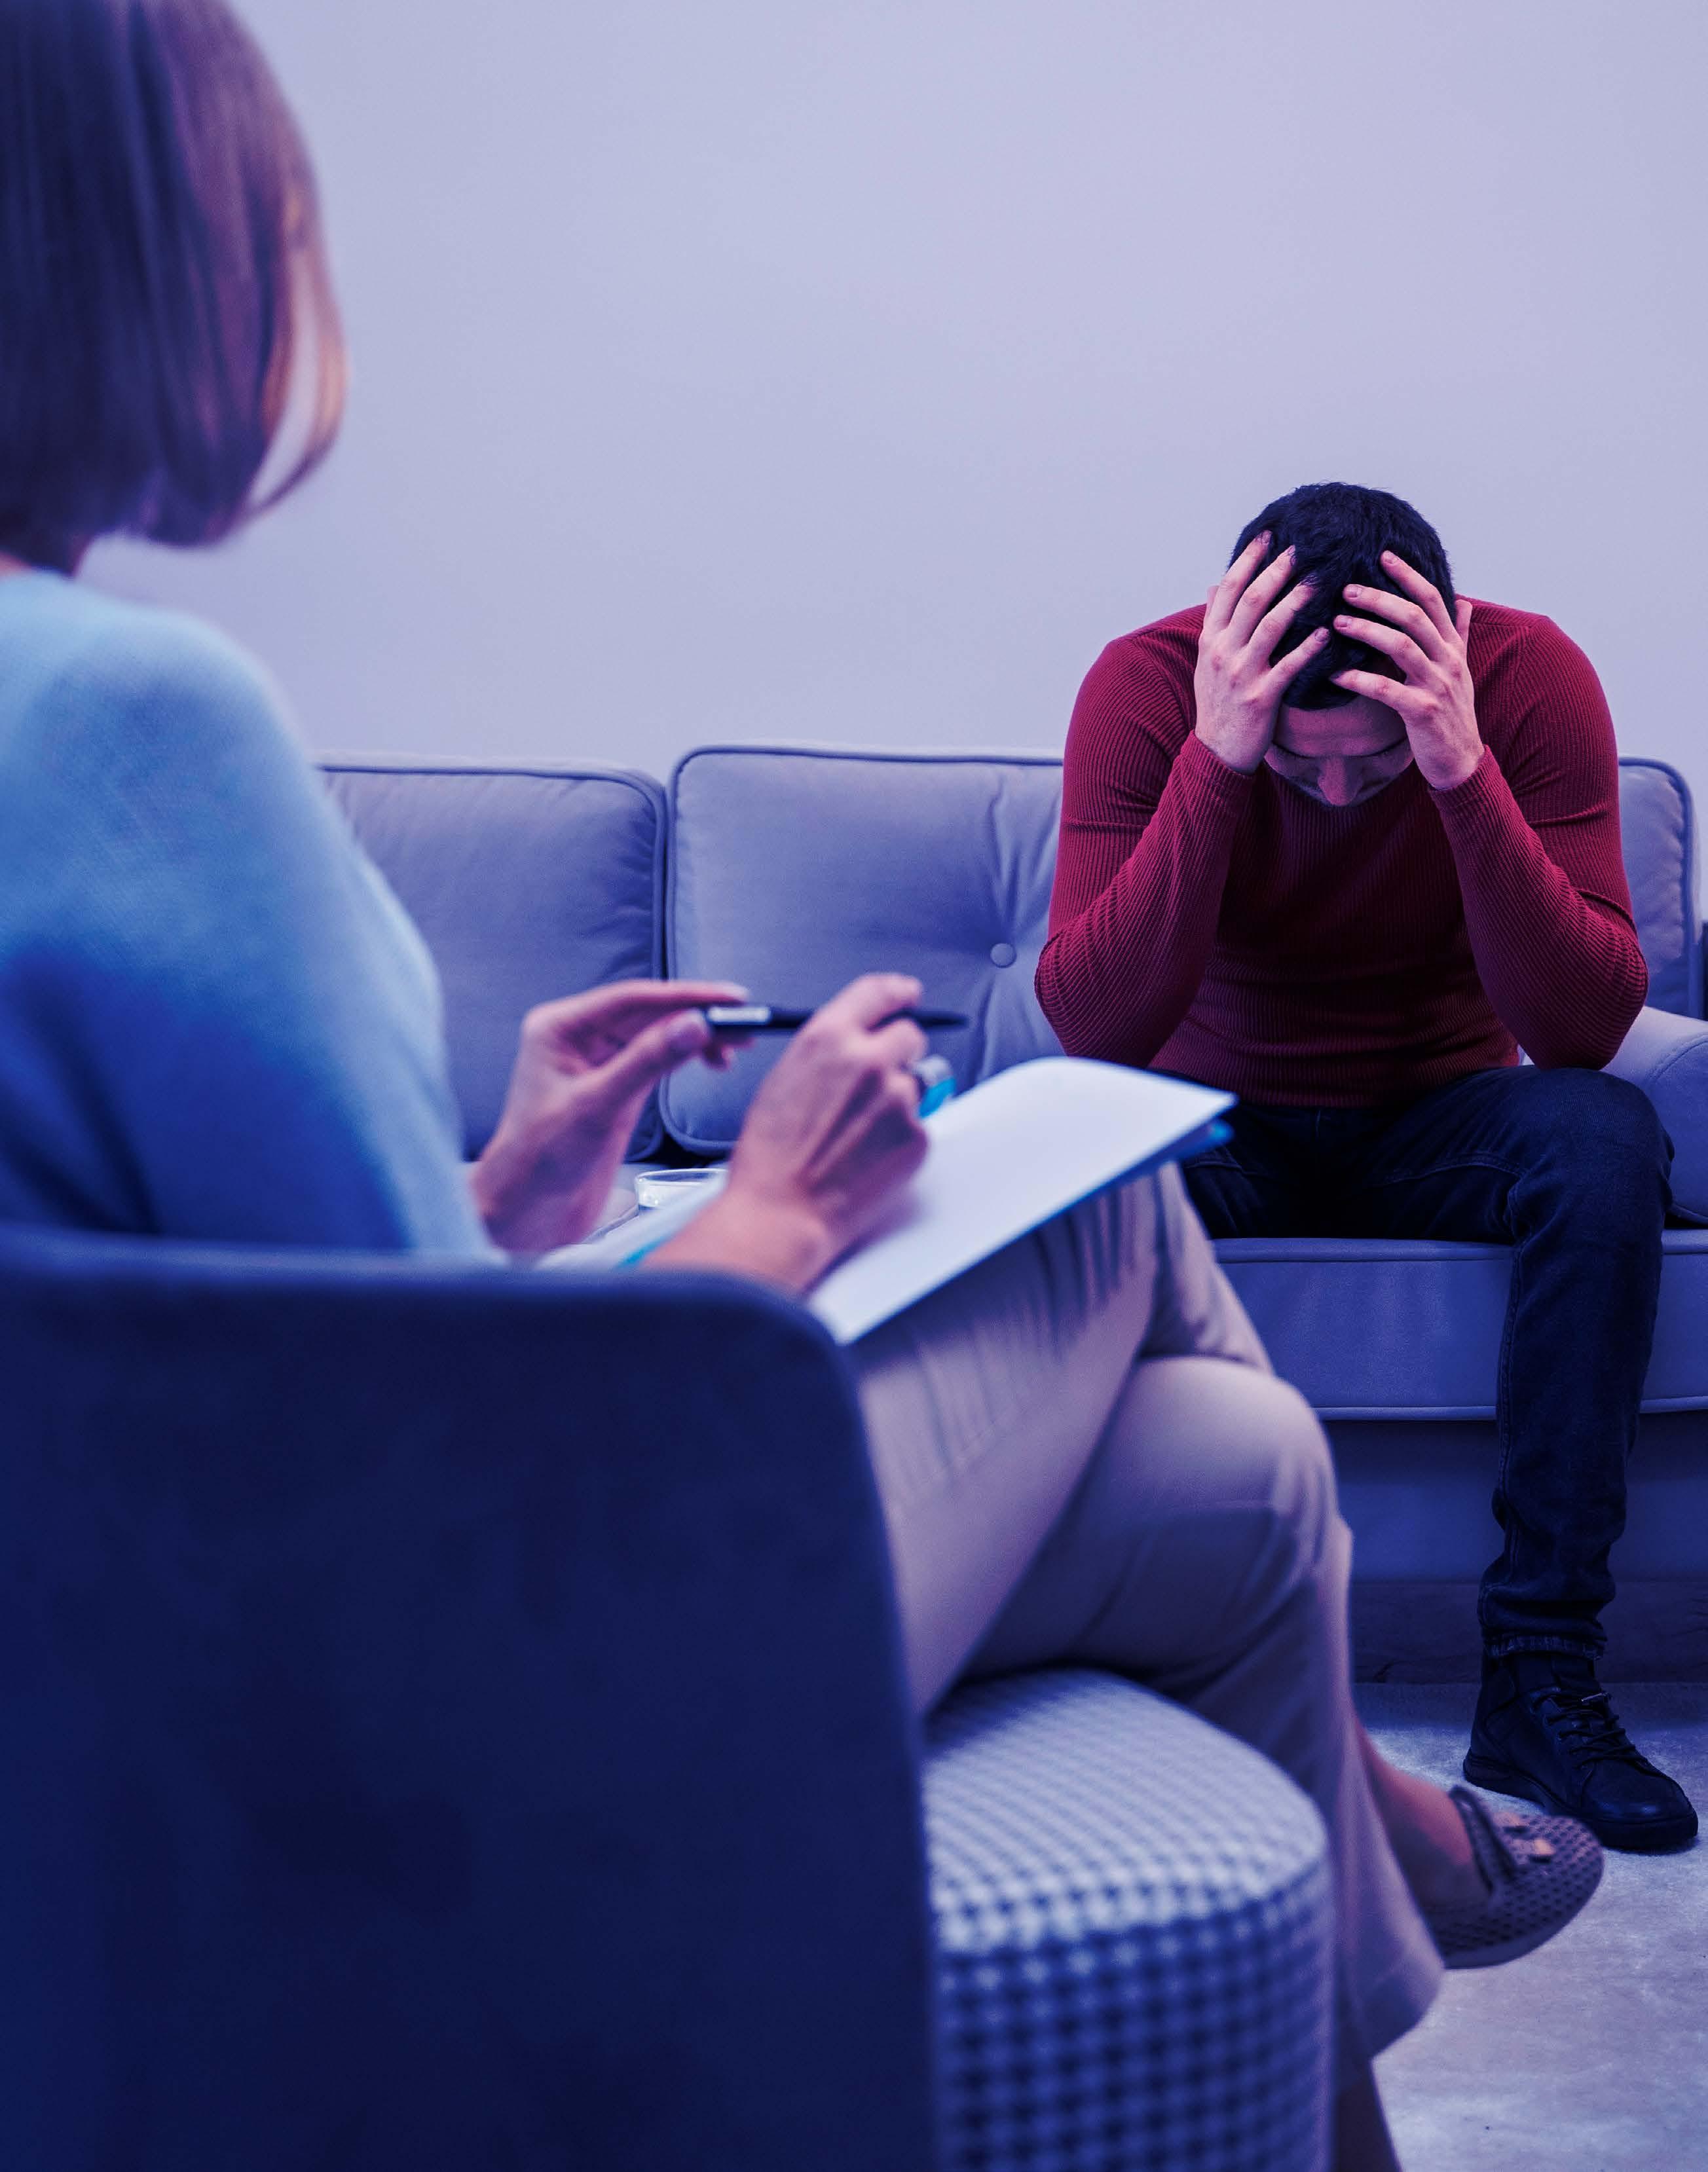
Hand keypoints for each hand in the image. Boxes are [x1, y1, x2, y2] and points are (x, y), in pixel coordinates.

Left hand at [472, 979, 747, 1253]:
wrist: (527, 1210)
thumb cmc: (539, 1159)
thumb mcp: (598, 1107)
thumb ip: (647, 1062)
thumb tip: (692, 1025)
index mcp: (561, 1028)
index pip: (634, 999)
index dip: (686, 996)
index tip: (727, 998)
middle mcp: (579, 1039)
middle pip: (650, 1014)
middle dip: (698, 1016)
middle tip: (743, 1022)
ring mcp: (599, 1063)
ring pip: (658, 1036)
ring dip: (696, 1038)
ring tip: (735, 1045)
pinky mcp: (616, 1088)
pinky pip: (658, 1060)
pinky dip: (686, 1058)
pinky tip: (710, 1061)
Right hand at [651, 973, 931, 1294]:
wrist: (781, 1210)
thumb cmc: (771, 1155)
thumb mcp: (785, 1078)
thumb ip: (827, 1053)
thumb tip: (853, 1045)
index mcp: (828, 1038)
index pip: (878, 993)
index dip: (898, 992)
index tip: (909, 994)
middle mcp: (868, 1061)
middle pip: (910, 1035)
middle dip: (899, 1053)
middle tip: (878, 1083)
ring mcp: (898, 1098)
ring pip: (917, 1082)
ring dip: (899, 1097)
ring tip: (862, 1131)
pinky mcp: (916, 1135)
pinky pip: (919, 1124)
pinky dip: (901, 1137)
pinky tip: (869, 1156)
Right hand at [1194, 535, 1329, 772]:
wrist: (1216, 750)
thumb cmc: (1217, 702)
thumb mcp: (1206, 659)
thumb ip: (1213, 621)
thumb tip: (1214, 585)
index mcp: (1210, 638)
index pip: (1228, 590)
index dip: (1248, 560)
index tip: (1268, 536)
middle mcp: (1223, 651)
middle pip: (1252, 600)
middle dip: (1276, 570)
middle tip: (1301, 547)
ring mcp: (1241, 674)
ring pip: (1270, 626)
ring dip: (1296, 600)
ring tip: (1319, 579)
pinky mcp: (1262, 697)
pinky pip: (1289, 666)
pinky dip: (1309, 647)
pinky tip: (1328, 631)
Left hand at [1333, 554, 1480, 790]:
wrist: (1461, 761)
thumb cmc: (1452, 713)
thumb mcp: (1460, 669)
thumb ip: (1459, 634)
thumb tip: (1462, 600)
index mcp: (1452, 646)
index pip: (1431, 599)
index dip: (1408, 575)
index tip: (1383, 554)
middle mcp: (1448, 660)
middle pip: (1413, 616)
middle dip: (1378, 598)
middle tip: (1345, 588)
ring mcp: (1437, 685)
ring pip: (1402, 646)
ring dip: (1366, 631)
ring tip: (1335, 623)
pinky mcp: (1423, 712)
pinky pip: (1388, 690)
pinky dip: (1360, 679)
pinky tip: (1336, 674)